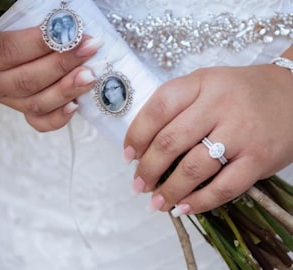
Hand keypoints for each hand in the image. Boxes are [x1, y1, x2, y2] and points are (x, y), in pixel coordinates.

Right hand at [0, 27, 101, 130]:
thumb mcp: (1, 20)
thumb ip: (25, 20)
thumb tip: (60, 21)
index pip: (11, 50)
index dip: (43, 42)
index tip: (73, 31)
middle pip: (29, 80)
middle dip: (63, 65)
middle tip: (89, 50)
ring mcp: (8, 100)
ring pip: (37, 103)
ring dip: (67, 90)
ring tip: (89, 77)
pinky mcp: (22, 111)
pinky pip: (40, 122)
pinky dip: (58, 118)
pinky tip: (76, 106)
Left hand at [124, 64, 292, 214]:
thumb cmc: (239, 92)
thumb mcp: (206, 84)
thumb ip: (176, 106)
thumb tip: (143, 143)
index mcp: (200, 83)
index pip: (158, 108)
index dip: (136, 135)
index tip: (128, 155)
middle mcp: (219, 105)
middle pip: (170, 141)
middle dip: (147, 169)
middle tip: (138, 184)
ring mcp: (241, 132)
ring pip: (194, 167)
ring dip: (169, 190)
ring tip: (156, 202)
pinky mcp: (259, 158)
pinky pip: (224, 186)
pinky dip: (200, 201)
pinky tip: (184, 207)